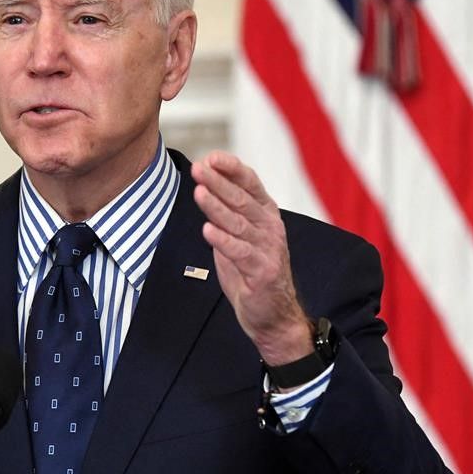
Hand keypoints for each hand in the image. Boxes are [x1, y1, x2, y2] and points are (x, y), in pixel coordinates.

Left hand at [192, 152, 312, 365]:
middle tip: (199, 169)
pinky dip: (223, 241)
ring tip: (199, 192)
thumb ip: (226, 215)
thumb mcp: (239, 237)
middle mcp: (270, 228)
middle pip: (242, 200)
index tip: (211, 157)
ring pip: (239, 223)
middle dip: (219, 183)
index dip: (232, 169)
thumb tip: (205, 186)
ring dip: (217, 208)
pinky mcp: (263, 271)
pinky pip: (240, 252)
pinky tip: (207, 230)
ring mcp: (268, 249)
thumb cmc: (253, 273)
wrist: (273, 316)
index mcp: (266, 214)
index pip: (250, 184)